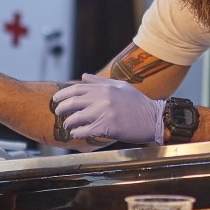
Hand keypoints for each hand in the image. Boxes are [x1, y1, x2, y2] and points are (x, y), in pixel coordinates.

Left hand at [50, 74, 165, 144]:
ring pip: (76, 117)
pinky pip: (85, 130)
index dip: (63, 94)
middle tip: (58, 113)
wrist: (154, 119)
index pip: (77, 89)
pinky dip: (77, 133)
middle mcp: (103, 98)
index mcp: (105, 88)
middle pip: (73, 102)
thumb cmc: (138, 103)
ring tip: (68, 125)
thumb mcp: (121, 86)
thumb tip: (83, 76)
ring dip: (68, 123)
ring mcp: (104, 112)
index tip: (56, 100)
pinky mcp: (107, 127)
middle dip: (61, 108)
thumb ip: (100, 82)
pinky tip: (76, 133)